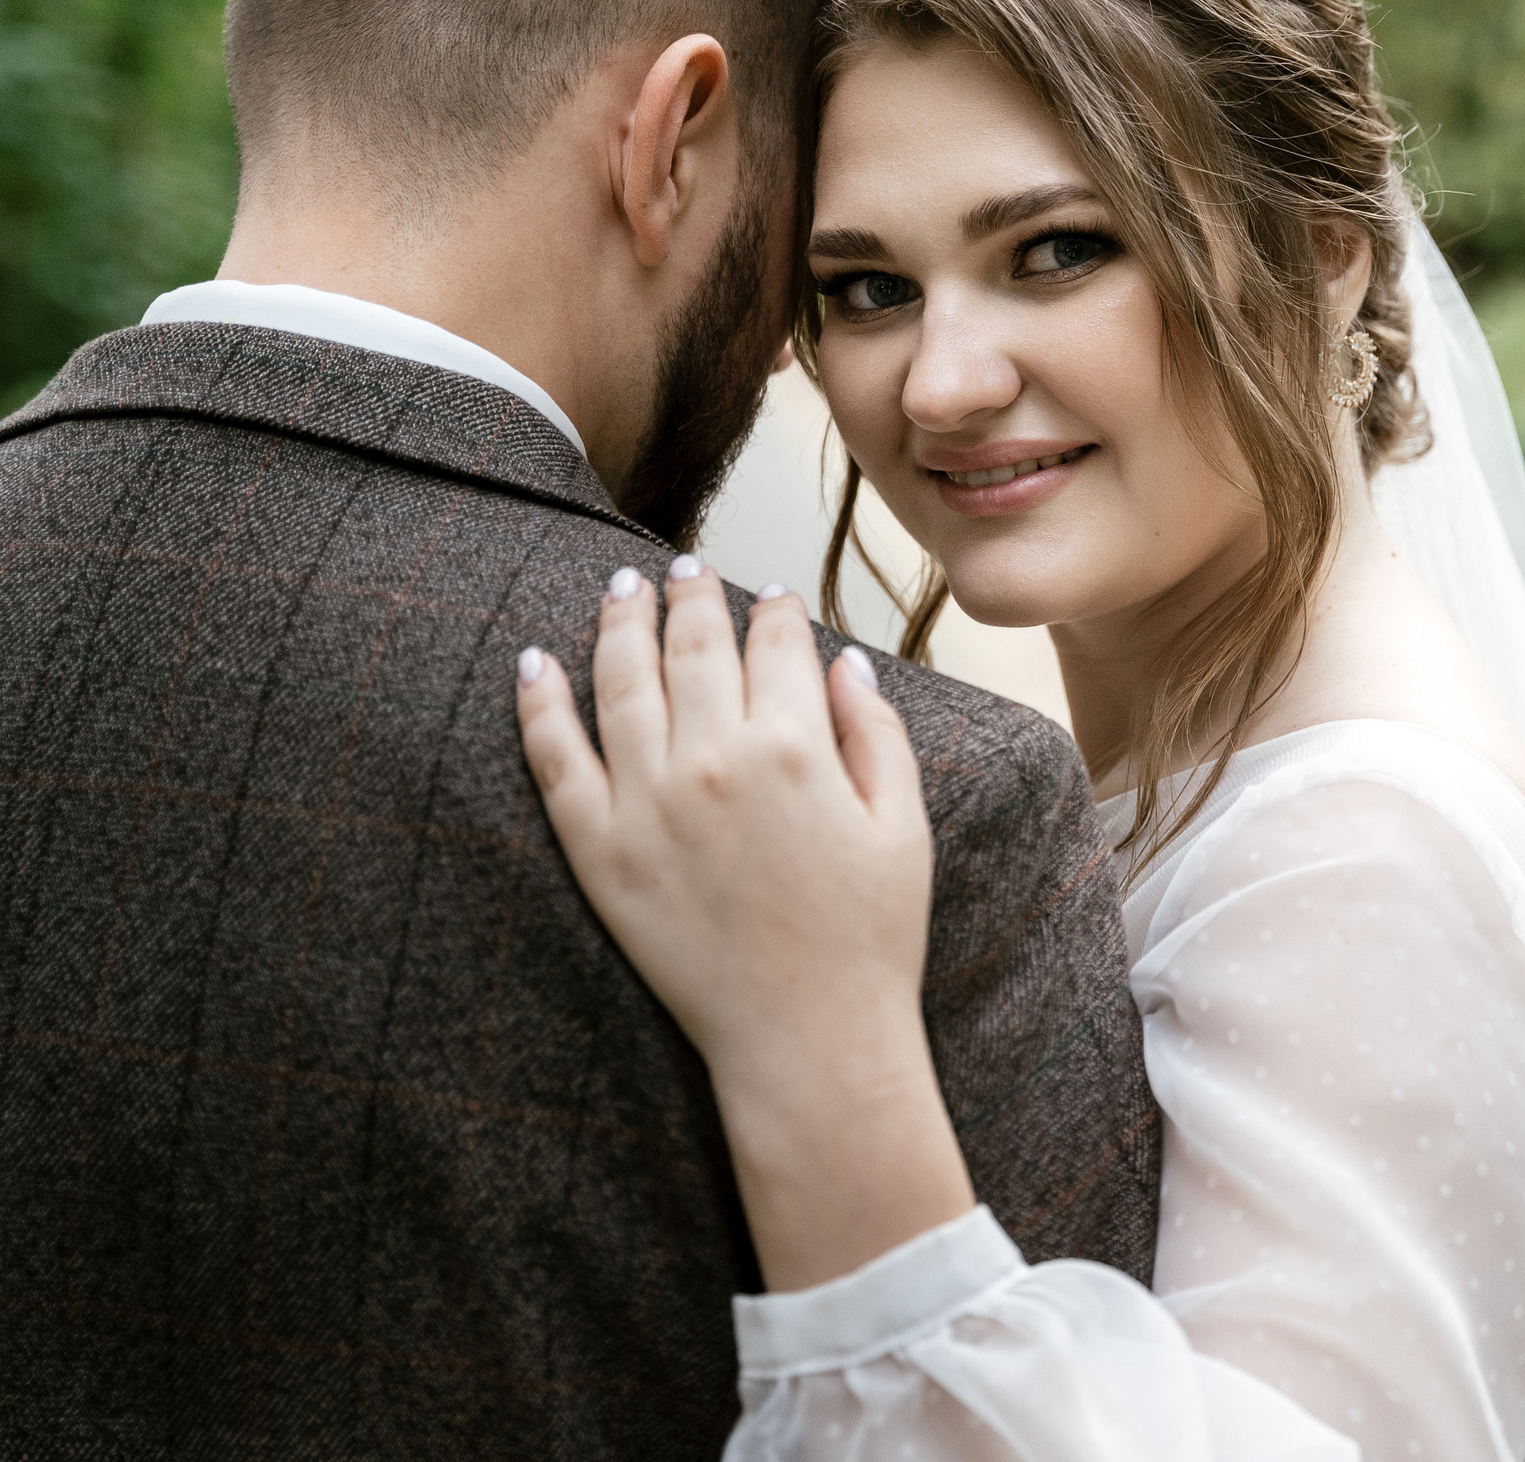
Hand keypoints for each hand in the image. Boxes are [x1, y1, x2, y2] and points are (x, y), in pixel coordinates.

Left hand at [515, 556, 971, 1287]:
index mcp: (794, 748)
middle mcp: (712, 761)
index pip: (775, 644)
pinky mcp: (600, 852)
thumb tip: (843, 663)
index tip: (772, 596)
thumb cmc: (870, 938)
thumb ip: (875, 733)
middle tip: (688, 569)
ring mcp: (647, 804)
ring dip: (620, 623)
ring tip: (620, 588)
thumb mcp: (904, 826)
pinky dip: (539, 703)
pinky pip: (555, 759)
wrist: (809, 1041)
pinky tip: (535, 661)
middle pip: (693, 647)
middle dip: (693, 596)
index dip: (775, 610)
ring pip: (620, 681)